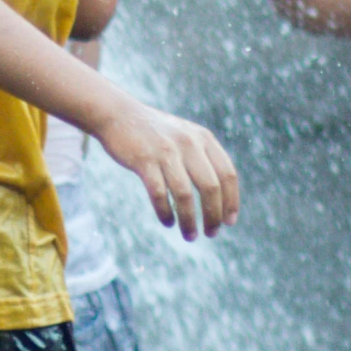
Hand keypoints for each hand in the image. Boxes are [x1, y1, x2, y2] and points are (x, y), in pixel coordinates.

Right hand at [91, 90, 239, 240]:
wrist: (118, 115)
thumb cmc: (154, 133)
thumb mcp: (185, 136)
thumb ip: (202, 158)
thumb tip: (219, 197)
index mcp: (203, 138)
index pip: (227, 174)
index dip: (231, 201)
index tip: (229, 222)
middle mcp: (188, 143)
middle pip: (210, 187)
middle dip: (213, 215)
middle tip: (211, 233)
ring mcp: (166, 151)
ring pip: (185, 194)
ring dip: (189, 220)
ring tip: (190, 235)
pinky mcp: (144, 160)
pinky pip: (159, 194)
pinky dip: (165, 212)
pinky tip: (168, 222)